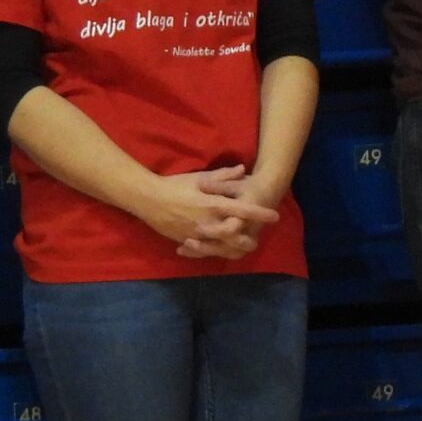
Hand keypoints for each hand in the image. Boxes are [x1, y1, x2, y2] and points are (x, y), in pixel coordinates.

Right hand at [132, 165, 280, 252]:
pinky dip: (213, 251)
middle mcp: (208, 221)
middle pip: (236, 236)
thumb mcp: (200, 178)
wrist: (147, 199)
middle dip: (249, 238)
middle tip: (256, 237)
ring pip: (221, 247)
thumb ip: (223, 176)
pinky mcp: (186, 241)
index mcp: (213, 204)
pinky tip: (220, 250)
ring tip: (242, 246)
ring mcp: (197, 234)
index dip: (260, 214)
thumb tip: (242, 169)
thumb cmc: (175, 185)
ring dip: (234, 248)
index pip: (243, 210)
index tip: (274, 216)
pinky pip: (203, 251)